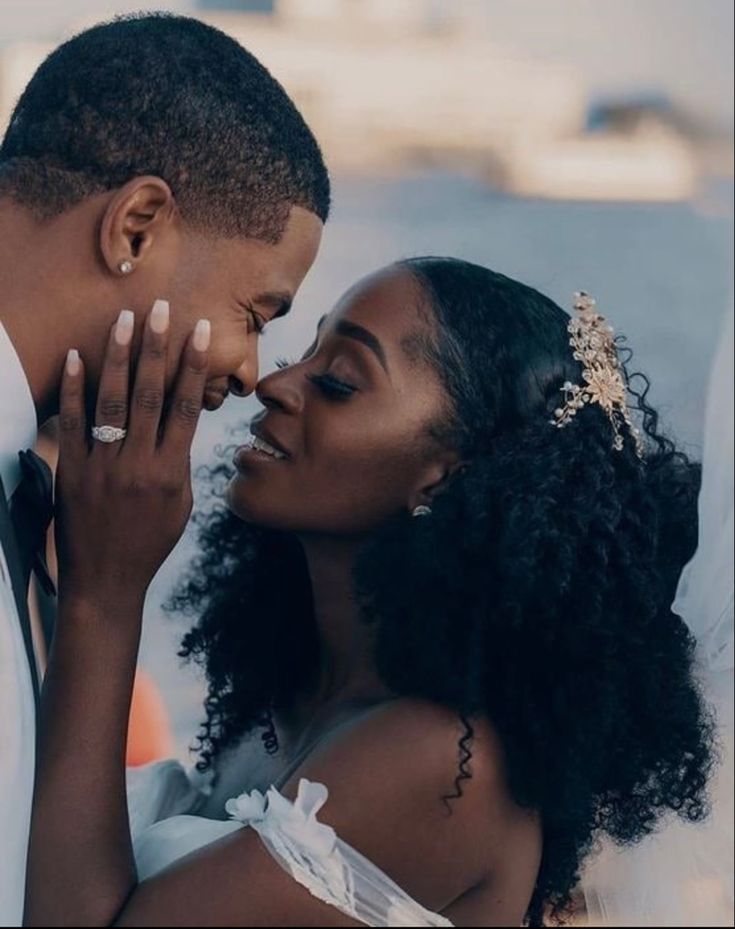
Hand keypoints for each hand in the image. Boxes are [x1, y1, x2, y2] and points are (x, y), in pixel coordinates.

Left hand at [55, 301, 209, 605]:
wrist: (105, 581)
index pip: (185, 408)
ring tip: (124, 320)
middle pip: (151, 395)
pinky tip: (74, 356)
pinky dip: (73, 389)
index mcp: (172, 472)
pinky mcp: (72, 472)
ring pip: (113, 402)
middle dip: (157, 348)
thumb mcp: (180, 506)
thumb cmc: (149, 543)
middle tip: (161, 309)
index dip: (193, 366)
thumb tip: (178, 424)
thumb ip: (179, 462)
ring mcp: (103, 467)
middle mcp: (139, 464)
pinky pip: (72, 424)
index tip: (198, 332)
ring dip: (119, 357)